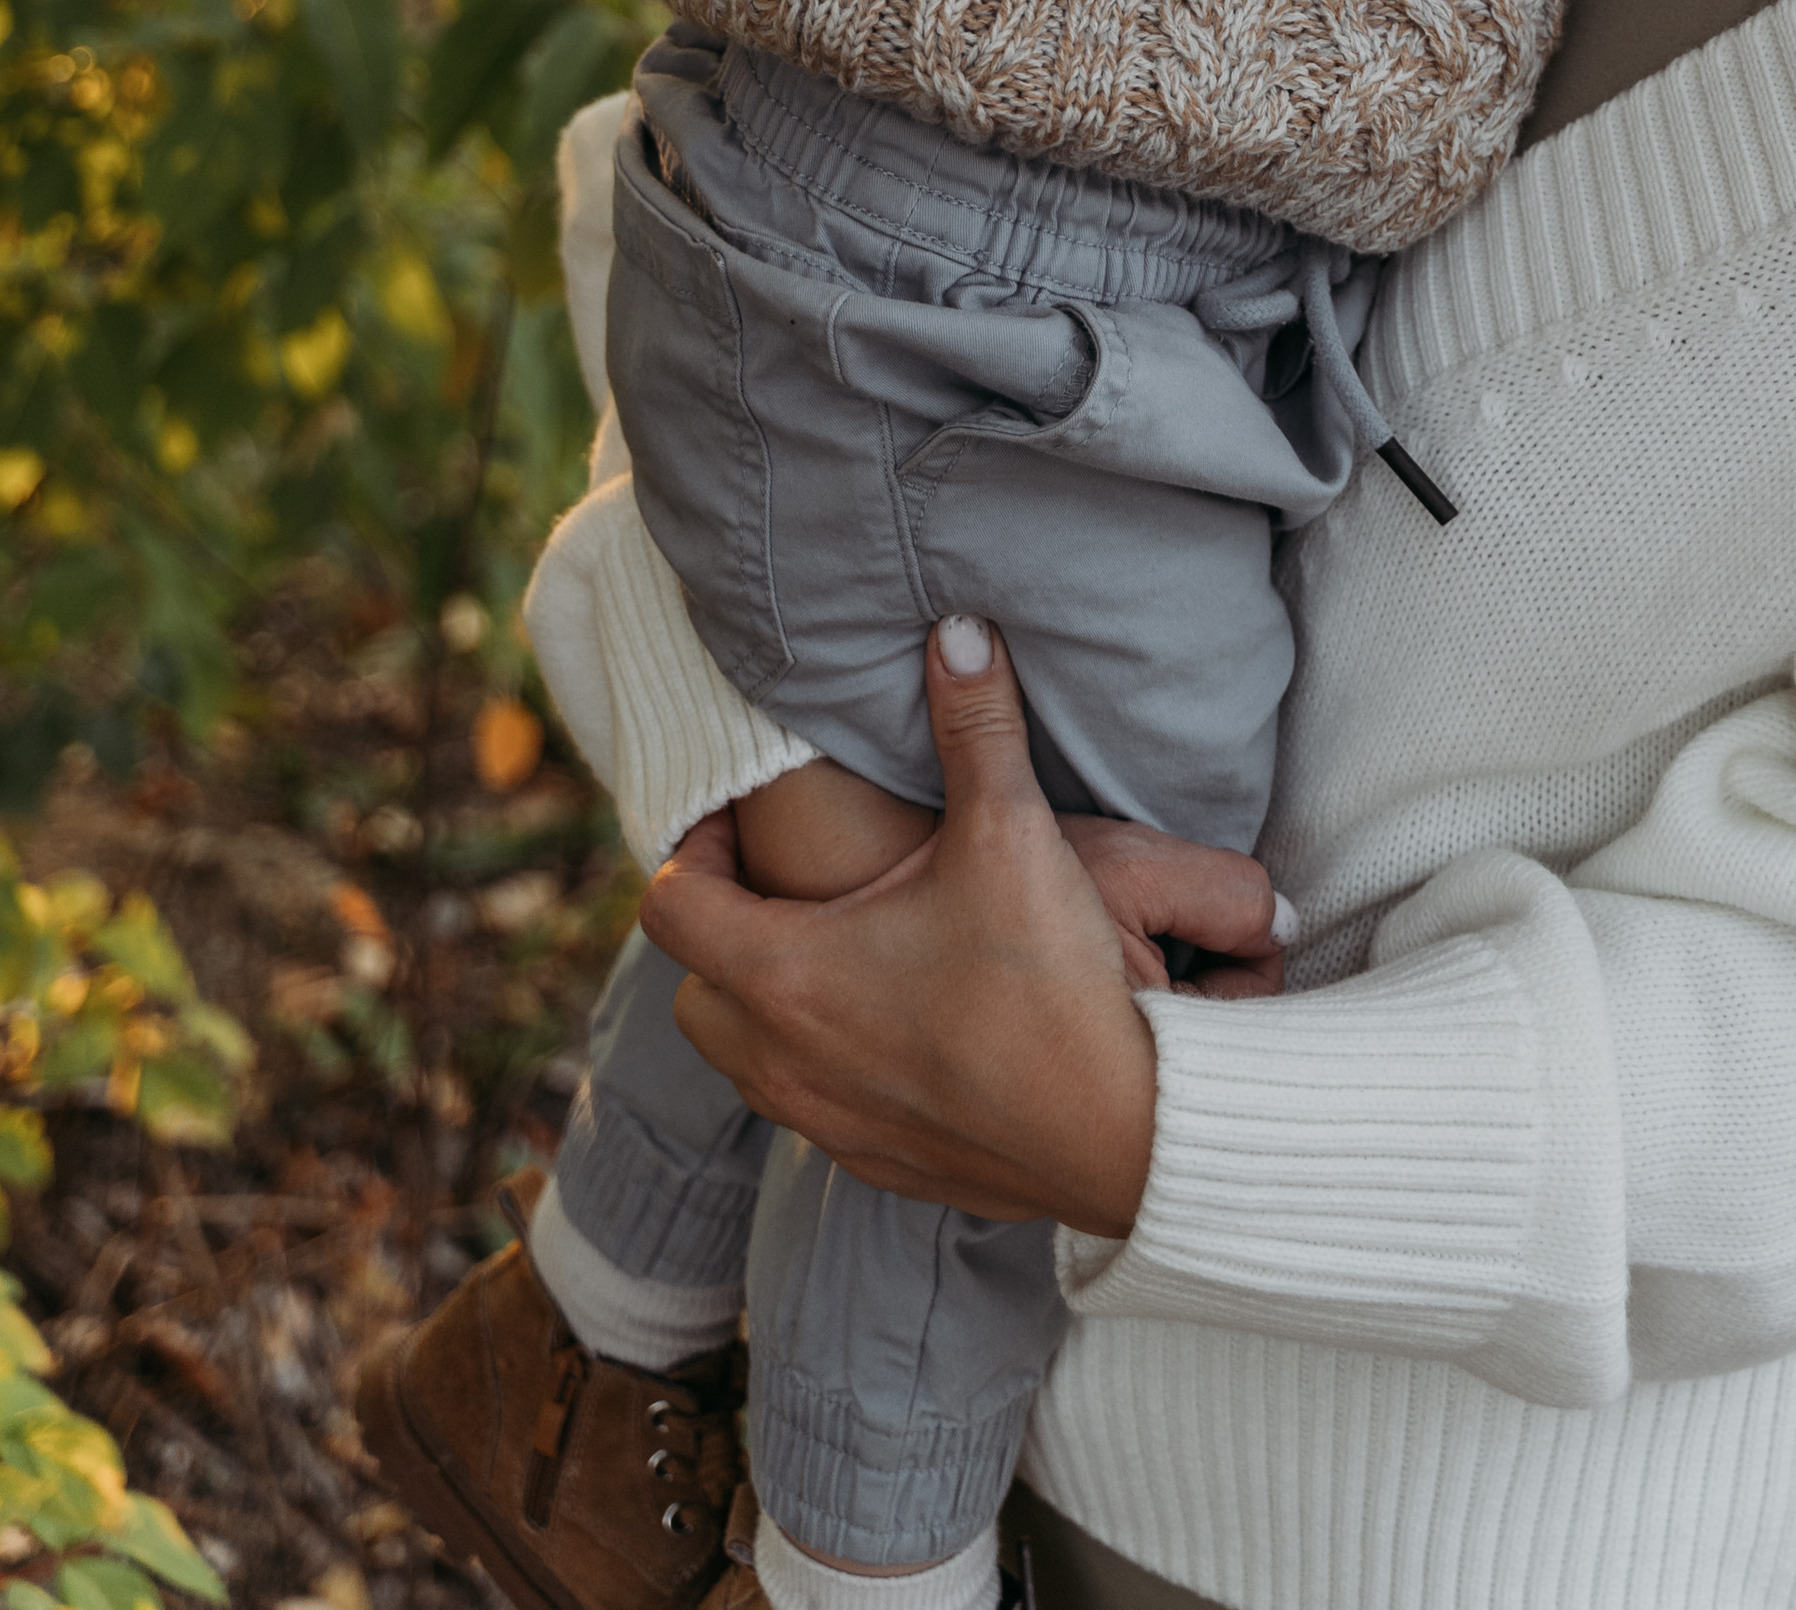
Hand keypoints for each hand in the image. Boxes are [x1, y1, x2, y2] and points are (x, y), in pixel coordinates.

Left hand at [639, 619, 1285, 1235]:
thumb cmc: (1052, 985)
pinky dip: (825, 1064)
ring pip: (746, 1061)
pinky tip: (900, 1025)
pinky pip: (811, 1112)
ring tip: (842, 950)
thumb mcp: (1012, 833)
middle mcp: (783, 1061)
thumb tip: (959, 629)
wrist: (1125, 1132)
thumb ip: (976, 724)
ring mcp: (827, 1126)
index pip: (671, 903)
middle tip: (785, 884)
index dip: (692, 846)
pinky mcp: (878, 1166)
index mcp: (785, 975)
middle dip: (723, 931)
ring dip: (769, 1003)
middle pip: (692, 991)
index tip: (741, 823)